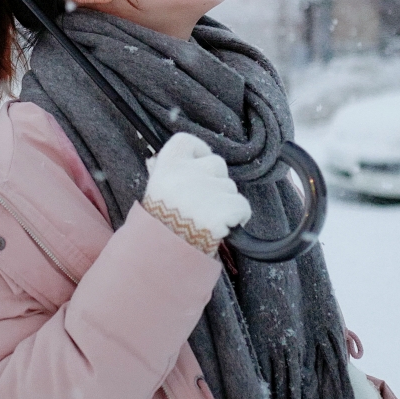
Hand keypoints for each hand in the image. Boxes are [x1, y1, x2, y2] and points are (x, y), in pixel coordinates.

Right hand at [141, 133, 252, 254]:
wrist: (164, 257)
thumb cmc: (161, 226)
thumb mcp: (157, 192)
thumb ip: (173, 173)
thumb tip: (193, 159)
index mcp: (166, 166)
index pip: (187, 141)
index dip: (199, 151)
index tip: (200, 166)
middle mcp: (186, 173)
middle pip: (217, 164)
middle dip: (216, 182)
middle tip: (203, 204)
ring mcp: (206, 190)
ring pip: (230, 188)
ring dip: (225, 203)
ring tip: (208, 221)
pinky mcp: (223, 209)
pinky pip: (242, 206)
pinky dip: (238, 218)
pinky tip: (222, 228)